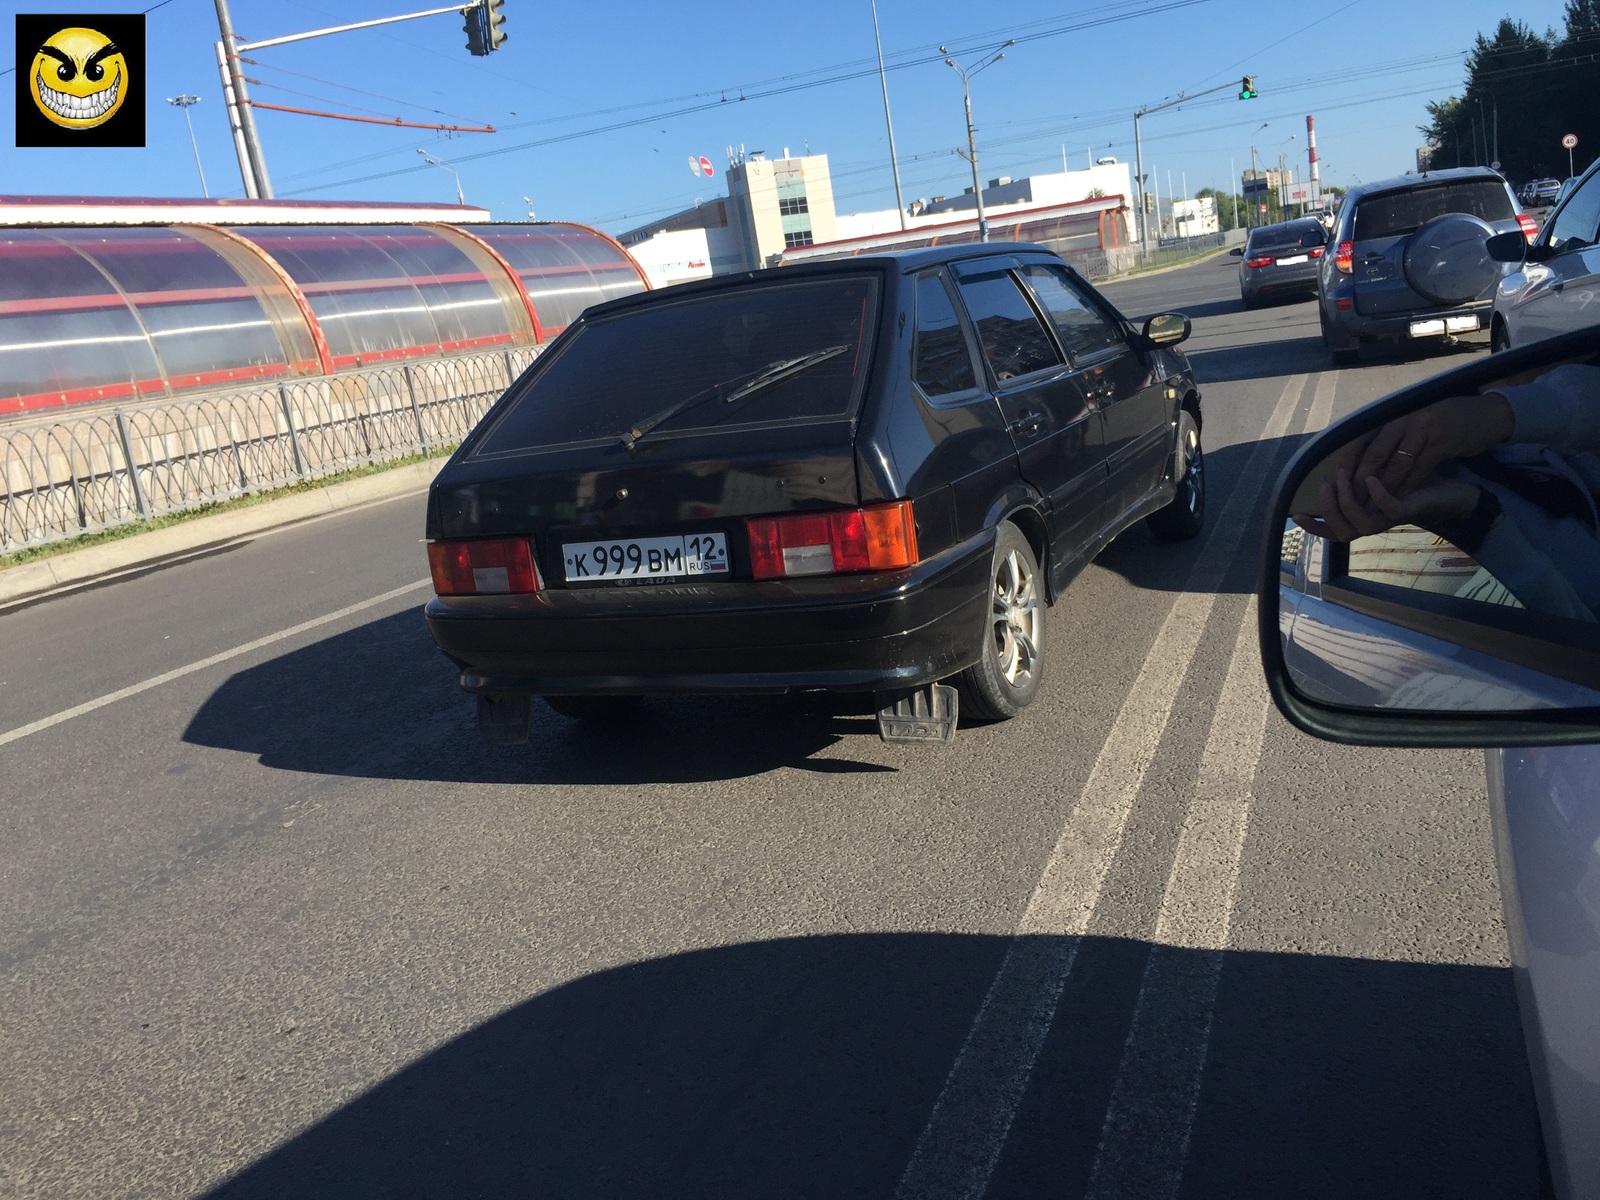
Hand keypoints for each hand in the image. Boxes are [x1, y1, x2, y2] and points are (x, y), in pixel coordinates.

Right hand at [1293, 468, 1478, 541]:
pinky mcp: (1408, 512)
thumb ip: (1356, 480)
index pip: (1332, 531)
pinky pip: (1388, 508)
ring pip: (1360, 525)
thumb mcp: (1376, 480)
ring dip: (1347, 502)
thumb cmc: (1411, 485)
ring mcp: (1389, 521)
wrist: (1450, 493)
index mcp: (1363, 520)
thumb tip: (1332, 465)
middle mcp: (1373, 525)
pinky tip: (1370, 478)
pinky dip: (1377, 494)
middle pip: (1341, 532)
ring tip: (1343, 477)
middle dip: (1328, 510)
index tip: (1296, 514)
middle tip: (1325, 485)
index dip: (1313, 526)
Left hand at [1333, 393, 1513, 503]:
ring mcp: (1424, 428)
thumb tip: (1354, 460)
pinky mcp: (1443, 440)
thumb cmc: (1438, 422)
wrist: (1481, 414)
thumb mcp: (1409, 424)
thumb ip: (1385, 438)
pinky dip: (1409, 485)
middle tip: (1351, 500)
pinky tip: (1401, 498)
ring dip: (1384, 487)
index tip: (1335, 480)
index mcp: (1391, 415)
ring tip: (1373, 504)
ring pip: (1397, 464)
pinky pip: (1421, 468)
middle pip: (1375, 453)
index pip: (1359, 438)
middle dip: (1361, 480)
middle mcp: (1404, 419)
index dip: (1346, 460)